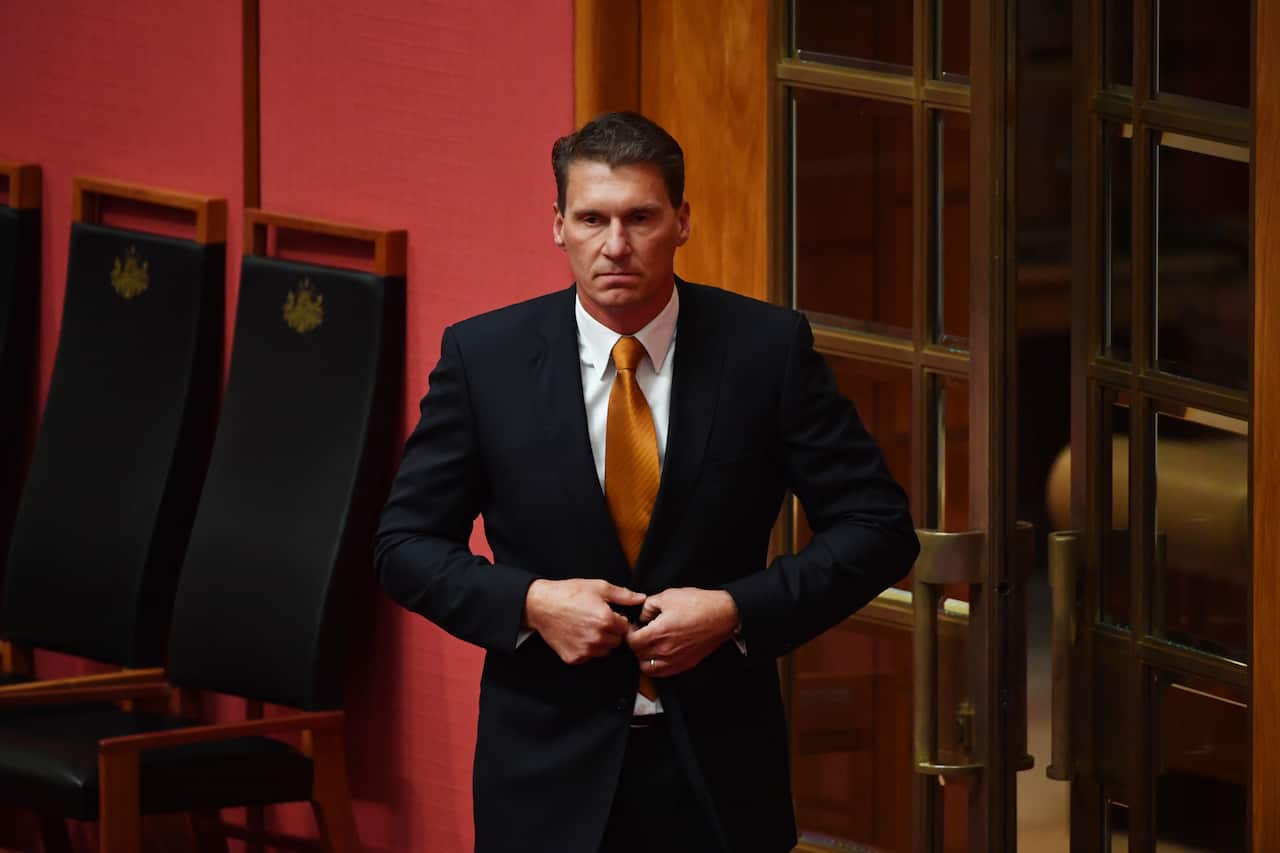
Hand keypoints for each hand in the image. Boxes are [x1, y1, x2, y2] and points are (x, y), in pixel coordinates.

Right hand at [523, 579, 644, 664]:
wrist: (541, 605)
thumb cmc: (569, 594)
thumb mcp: (598, 587)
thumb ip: (623, 595)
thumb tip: (641, 598)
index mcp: (606, 620)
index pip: (625, 627)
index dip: (618, 620)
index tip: (609, 614)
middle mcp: (598, 638)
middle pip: (617, 641)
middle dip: (611, 631)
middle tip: (597, 620)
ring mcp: (586, 650)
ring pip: (604, 651)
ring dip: (601, 641)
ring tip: (587, 627)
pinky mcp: (574, 658)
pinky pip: (589, 657)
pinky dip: (586, 649)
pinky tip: (578, 635)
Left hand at [626, 587, 739, 677]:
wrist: (723, 614)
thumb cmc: (699, 604)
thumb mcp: (668, 596)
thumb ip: (648, 606)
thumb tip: (641, 615)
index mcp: (659, 633)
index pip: (632, 641)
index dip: (628, 633)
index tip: (632, 627)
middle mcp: (665, 650)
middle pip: (638, 655)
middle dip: (635, 644)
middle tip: (640, 634)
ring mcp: (676, 660)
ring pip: (648, 668)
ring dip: (643, 658)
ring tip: (648, 646)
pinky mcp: (685, 664)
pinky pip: (663, 673)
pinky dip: (656, 667)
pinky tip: (659, 655)